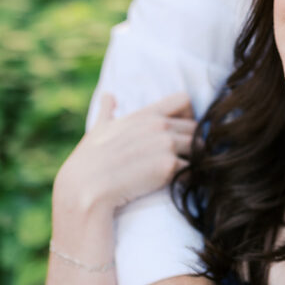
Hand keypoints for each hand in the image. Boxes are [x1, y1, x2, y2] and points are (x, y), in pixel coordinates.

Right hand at [54, 92, 195, 213]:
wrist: (85, 189)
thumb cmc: (90, 162)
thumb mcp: (98, 130)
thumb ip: (107, 111)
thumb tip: (108, 95)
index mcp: (146, 114)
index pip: (184, 100)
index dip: (188, 115)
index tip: (182, 131)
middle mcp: (159, 126)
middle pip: (197, 128)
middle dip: (194, 142)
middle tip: (185, 158)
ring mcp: (166, 145)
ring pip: (200, 148)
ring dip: (196, 160)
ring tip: (184, 172)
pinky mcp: (169, 167)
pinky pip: (193, 170)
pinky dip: (191, 178)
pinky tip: (181, 184)